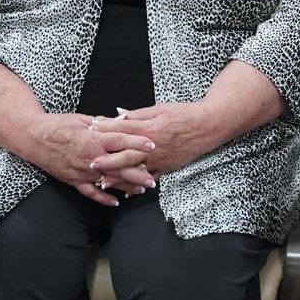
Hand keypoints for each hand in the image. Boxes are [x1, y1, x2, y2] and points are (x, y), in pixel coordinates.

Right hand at [34, 113, 154, 206]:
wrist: (33, 137)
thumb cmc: (58, 125)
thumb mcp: (83, 119)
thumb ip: (103, 123)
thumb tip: (121, 121)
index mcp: (93, 139)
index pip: (121, 141)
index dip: (137, 143)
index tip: (153, 145)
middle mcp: (90, 158)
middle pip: (119, 166)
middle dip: (138, 173)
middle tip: (153, 179)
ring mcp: (82, 171)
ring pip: (108, 182)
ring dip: (126, 187)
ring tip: (142, 190)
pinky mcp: (73, 180)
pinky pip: (90, 192)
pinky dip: (103, 199)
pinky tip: (115, 203)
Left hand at [93, 103, 213, 175]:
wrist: (208, 125)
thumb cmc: (184, 114)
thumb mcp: (160, 108)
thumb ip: (138, 114)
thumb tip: (118, 115)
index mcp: (150, 128)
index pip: (122, 129)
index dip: (105, 130)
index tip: (91, 131)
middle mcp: (153, 146)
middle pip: (125, 154)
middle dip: (107, 160)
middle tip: (90, 163)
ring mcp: (161, 159)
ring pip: (136, 170)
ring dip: (119, 177)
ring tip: (103, 182)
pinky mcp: (168, 167)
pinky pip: (151, 178)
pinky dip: (138, 185)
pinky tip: (128, 192)